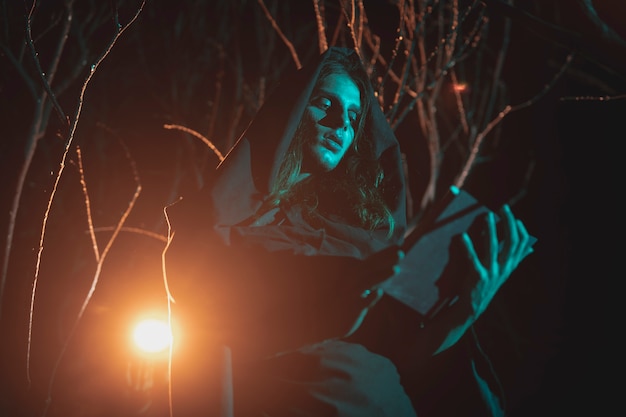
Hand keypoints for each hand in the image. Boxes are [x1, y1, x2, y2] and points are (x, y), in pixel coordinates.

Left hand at [462, 204, 533, 318]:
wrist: (472, 307)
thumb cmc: (486, 285)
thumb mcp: (503, 272)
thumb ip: (514, 259)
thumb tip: (530, 248)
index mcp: (510, 265)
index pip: (522, 245)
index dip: (520, 230)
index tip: (515, 218)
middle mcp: (504, 268)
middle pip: (511, 242)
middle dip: (508, 223)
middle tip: (503, 208)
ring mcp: (492, 273)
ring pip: (493, 247)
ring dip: (490, 230)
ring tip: (487, 216)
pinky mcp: (478, 277)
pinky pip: (473, 259)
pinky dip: (468, 247)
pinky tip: (462, 236)